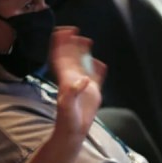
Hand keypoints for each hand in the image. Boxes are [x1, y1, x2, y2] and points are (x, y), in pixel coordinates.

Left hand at [50, 27, 106, 143]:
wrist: (74, 130)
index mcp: (65, 78)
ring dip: (84, 52)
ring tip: (88, 42)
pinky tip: (101, 64)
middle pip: (71, 56)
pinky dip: (98, 69)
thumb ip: (73, 91)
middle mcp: (73, 78)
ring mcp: (83, 84)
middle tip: (80, 35)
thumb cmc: (67, 119)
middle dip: (73, 44)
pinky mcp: (93, 92)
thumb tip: (83, 79)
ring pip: (82, 63)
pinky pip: (96, 76)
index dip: (61, 43)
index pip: (60, 56)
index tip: (67, 32)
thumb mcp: (67, 106)